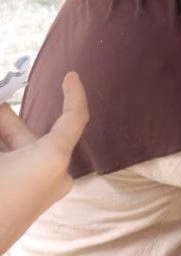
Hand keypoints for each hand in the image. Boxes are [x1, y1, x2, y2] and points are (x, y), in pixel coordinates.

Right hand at [0, 72, 88, 250]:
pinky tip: (0, 149)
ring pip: (22, 152)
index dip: (73, 93)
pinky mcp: (30, 204)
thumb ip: (2, 127)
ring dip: (4, 139)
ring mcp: (44, 192)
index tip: (70, 75)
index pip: (74, 117)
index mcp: (52, 159)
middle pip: (31, 134)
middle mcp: (56, 175)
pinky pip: (21, 170)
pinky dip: (7, 156)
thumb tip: (0, 108)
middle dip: (4, 121)